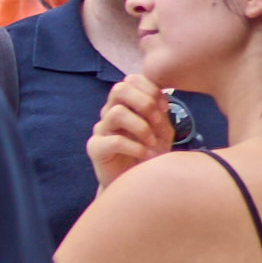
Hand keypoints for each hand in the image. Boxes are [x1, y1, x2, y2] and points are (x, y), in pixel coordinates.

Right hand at [88, 73, 175, 188]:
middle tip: (158, 122)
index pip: (131, 79)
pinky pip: (115, 141)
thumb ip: (160, 112)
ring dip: (141, 127)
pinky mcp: (96, 149)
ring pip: (116, 112)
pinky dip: (136, 147)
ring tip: (152, 142)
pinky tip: (147, 156)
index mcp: (125, 104)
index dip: (151, 89)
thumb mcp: (161, 130)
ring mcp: (101, 130)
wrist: (135, 182)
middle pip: (119, 89)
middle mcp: (110, 113)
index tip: (165, 108)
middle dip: (144, 102)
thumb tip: (161, 100)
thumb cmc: (149, 153)